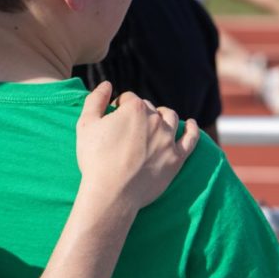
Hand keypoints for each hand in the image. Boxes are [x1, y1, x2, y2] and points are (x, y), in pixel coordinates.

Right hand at [75, 83, 198, 211]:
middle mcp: (155, 119)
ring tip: (155, 121)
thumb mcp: (86, 124)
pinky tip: (192, 124)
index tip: (111, 120)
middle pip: (148, 107)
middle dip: (138, 113)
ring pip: (170, 117)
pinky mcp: (177, 158)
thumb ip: (96, 100)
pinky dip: (193, 129)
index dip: (118, 107)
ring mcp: (169, 139)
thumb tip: (107, 84)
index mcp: (134, 108)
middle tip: (126, 129)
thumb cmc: (95, 158)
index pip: (127, 98)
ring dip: (162, 115)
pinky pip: (191, 139)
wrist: (111, 193)